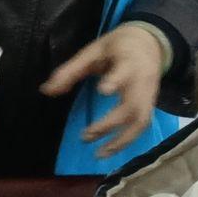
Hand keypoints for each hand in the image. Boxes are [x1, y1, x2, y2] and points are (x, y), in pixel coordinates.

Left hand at [40, 24, 164, 159]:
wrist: (150, 42)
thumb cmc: (118, 46)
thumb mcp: (93, 51)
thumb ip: (70, 71)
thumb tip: (46, 91)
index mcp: (128, 62)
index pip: (124, 72)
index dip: (115, 80)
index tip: (102, 90)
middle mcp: (143, 80)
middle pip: (132, 106)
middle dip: (110, 124)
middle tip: (85, 136)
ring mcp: (149, 95)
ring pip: (141, 122)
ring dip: (121, 141)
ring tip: (99, 154)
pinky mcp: (150, 104)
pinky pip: (142, 126)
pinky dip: (127, 140)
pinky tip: (110, 149)